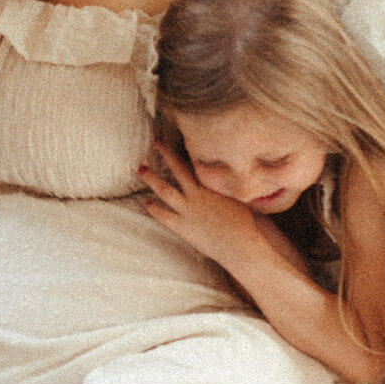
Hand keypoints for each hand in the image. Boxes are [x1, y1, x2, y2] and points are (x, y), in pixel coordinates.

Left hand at [139, 144, 260, 267]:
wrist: (240, 245)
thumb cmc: (243, 224)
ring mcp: (188, 210)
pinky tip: (146, 202)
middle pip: (178, 168)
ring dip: (151, 178)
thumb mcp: (238, 199)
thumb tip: (231, 179)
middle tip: (156, 141)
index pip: (196, 163)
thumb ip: (228, 188)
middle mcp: (197, 194)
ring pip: (164, 189)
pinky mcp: (182, 227)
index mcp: (212, 185)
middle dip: (166, 153)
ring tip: (140, 169)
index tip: (179, 138)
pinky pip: (163, 215)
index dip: (187, 150)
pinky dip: (154, 209)